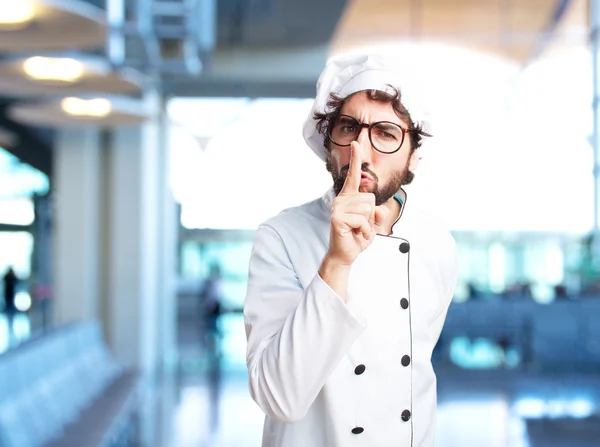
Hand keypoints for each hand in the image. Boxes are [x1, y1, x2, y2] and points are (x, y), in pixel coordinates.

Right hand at [326, 142, 384, 265]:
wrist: (345, 254)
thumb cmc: (357, 236)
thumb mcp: (373, 223)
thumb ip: (378, 213)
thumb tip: (379, 210)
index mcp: (349, 197)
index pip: (353, 176)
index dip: (355, 160)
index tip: (356, 143)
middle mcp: (341, 199)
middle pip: (370, 198)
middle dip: (371, 215)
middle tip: (360, 225)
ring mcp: (338, 208)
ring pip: (367, 209)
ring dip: (368, 225)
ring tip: (357, 230)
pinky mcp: (337, 217)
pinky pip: (362, 220)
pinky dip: (364, 230)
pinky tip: (356, 234)